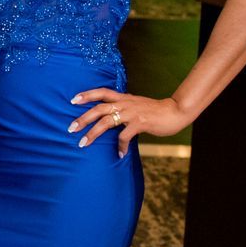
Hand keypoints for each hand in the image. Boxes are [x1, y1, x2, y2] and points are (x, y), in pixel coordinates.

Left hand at [68, 89, 190, 157]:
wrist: (175, 111)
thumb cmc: (155, 111)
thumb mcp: (136, 106)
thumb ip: (123, 109)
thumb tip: (110, 118)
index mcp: (123, 98)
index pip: (102, 92)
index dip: (87, 94)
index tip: (73, 99)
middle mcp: (125, 104)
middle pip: (99, 108)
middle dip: (83, 118)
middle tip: (70, 128)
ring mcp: (132, 113)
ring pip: (106, 121)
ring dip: (93, 133)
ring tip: (83, 144)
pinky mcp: (140, 123)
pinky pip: (124, 135)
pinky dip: (120, 146)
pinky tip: (119, 154)